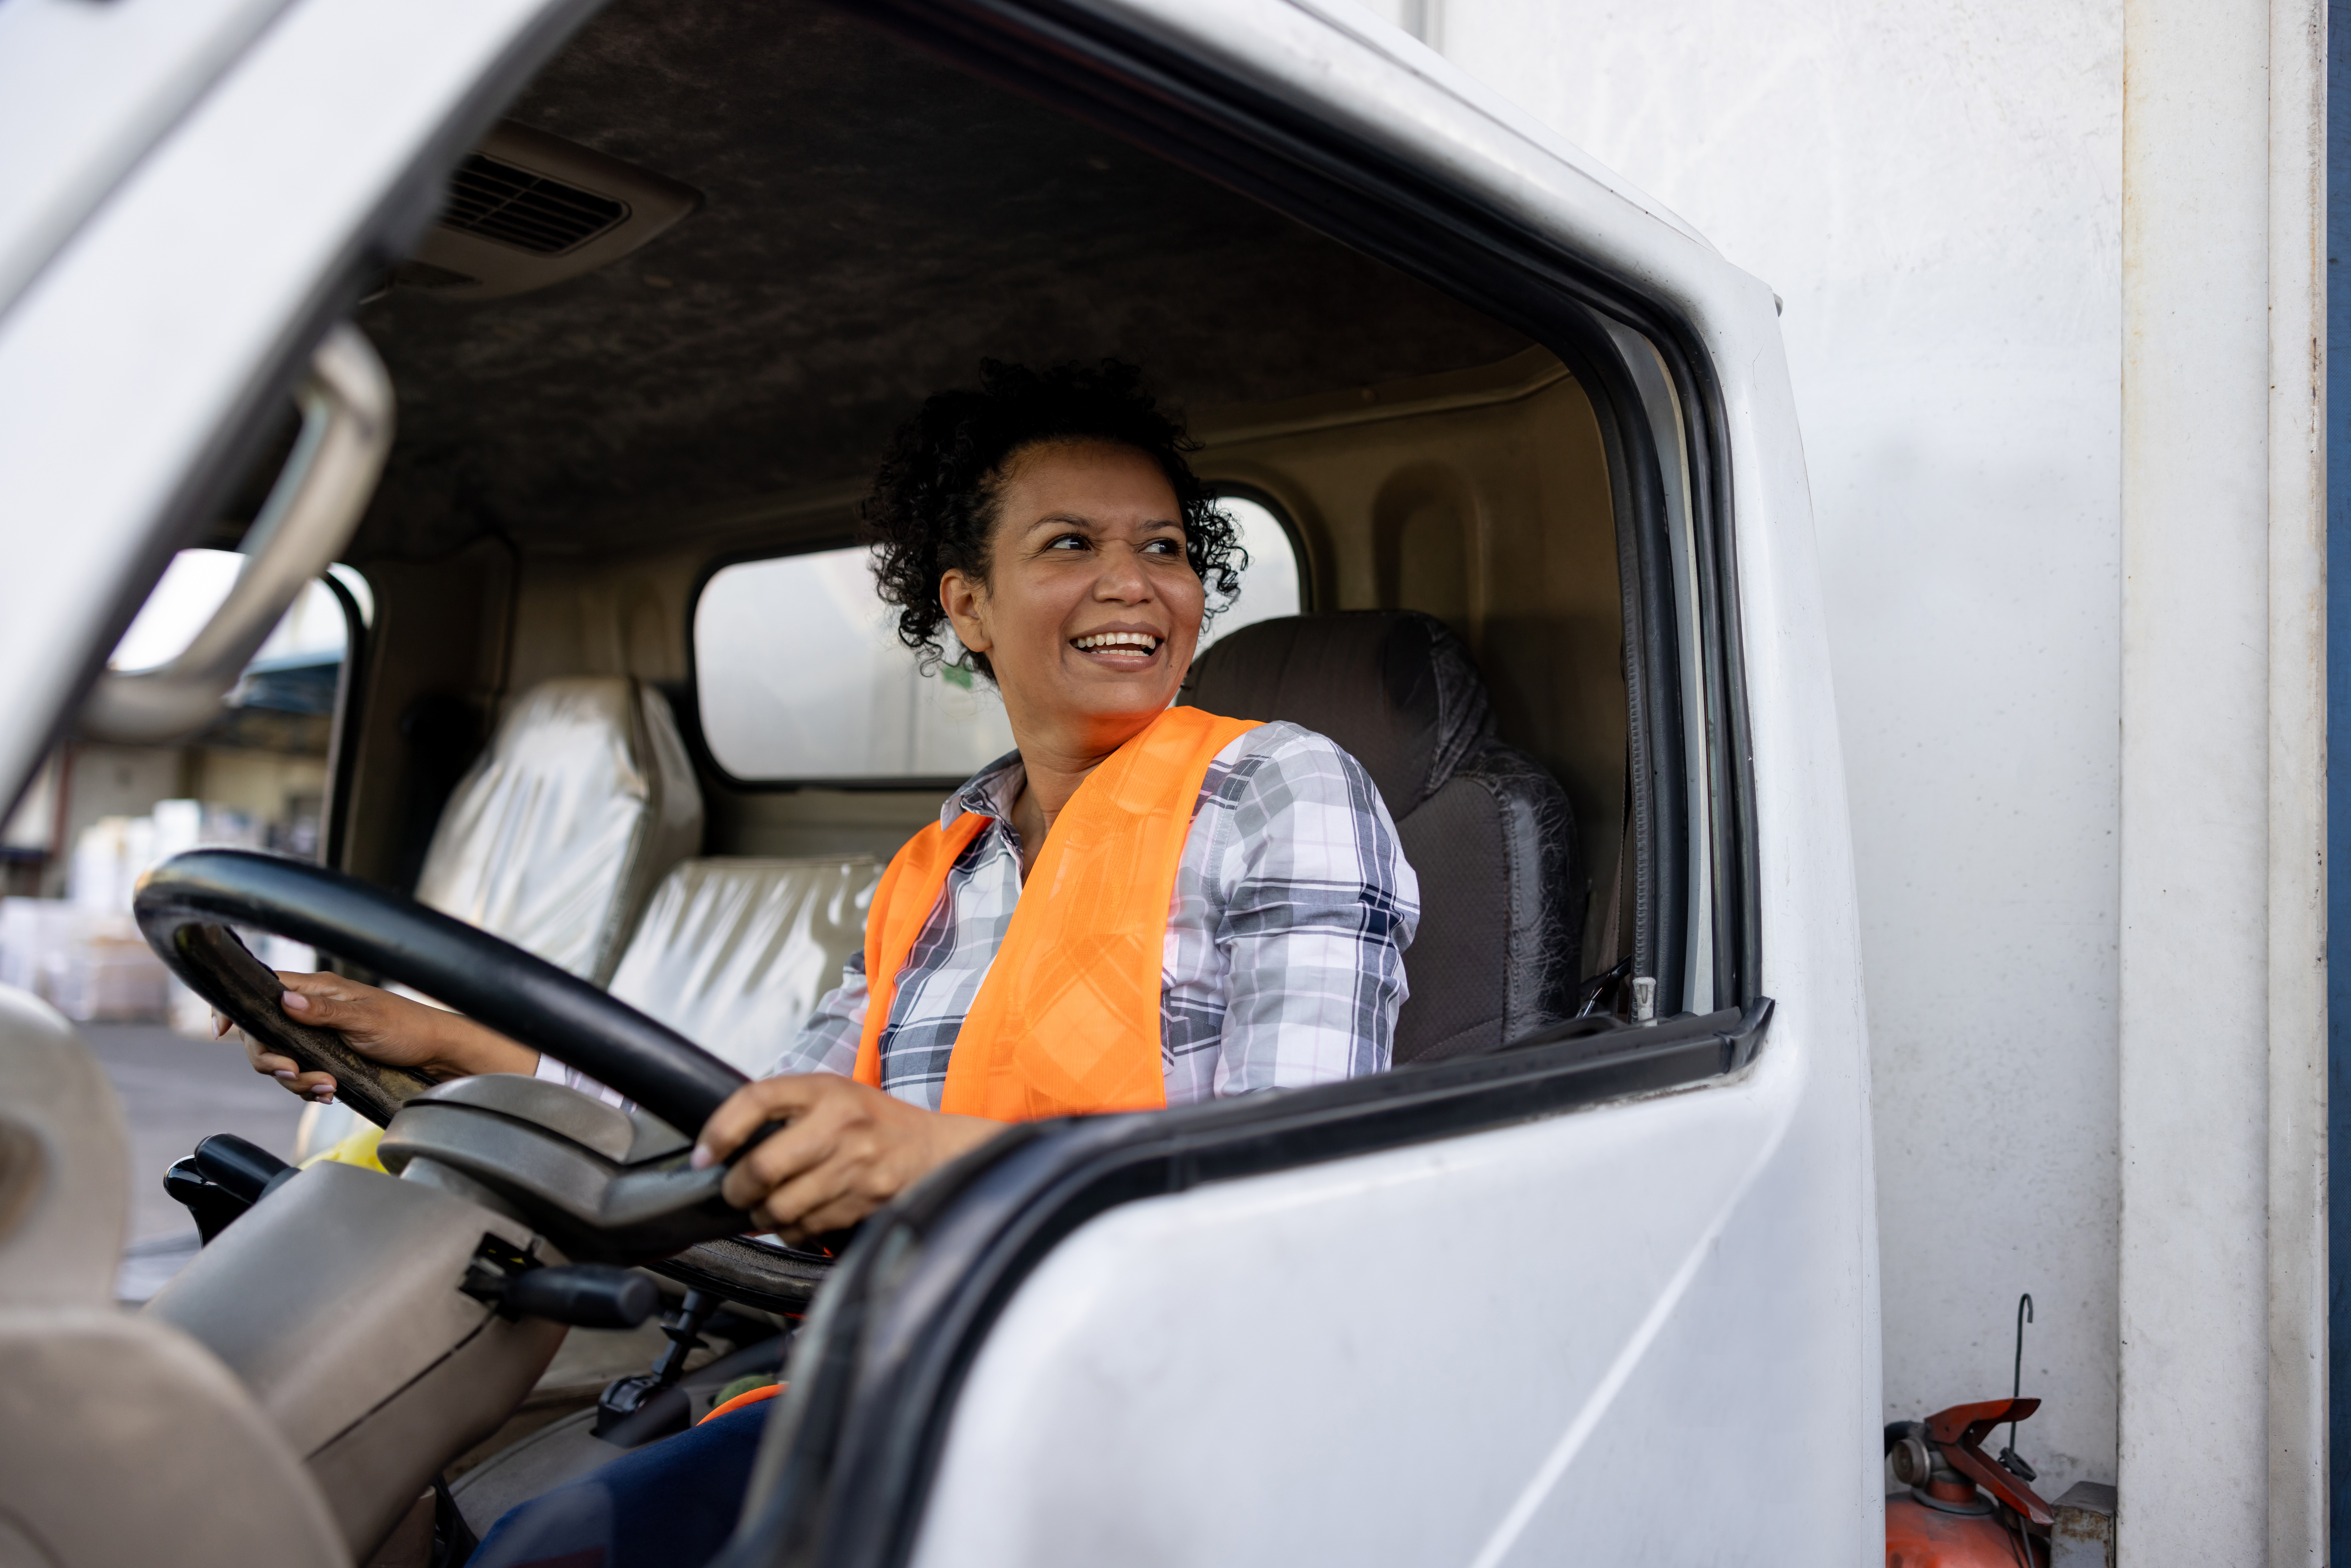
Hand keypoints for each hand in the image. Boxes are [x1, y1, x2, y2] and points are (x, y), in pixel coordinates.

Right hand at [217, 971, 538, 1103]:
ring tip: (326, 1088)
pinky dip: (309, 1088)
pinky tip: (327, 1093)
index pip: (263, 990)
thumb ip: (324, 1011)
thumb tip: (286, 1000)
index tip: (222, 1029)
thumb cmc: (408, 1028)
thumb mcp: (366, 1018)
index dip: (236, 1008)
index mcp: (318, 991)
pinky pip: (301, 1076)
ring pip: (280, 1060)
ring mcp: (317, 1035)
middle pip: (263, 1035)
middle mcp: (312, 1011)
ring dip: (296, 1080)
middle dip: (273, 1060)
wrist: (436, 1053)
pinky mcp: (327, 1058)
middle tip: (297, 1073)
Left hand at [690, 1074, 1003, 1243]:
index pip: (757, 1100)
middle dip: (737, 1188)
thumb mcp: (832, 1095)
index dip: (720, 1130)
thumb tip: (723, 1148)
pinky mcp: (863, 1202)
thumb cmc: (873, 1122)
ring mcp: (855, 1166)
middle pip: (763, 1167)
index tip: (705, 1155)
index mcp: (826, 1090)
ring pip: (781, 1207)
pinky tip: (800, 1216)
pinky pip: (806, 1229)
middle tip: (735, 1189)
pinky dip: (792, 1230)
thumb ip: (785, 1111)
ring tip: (767, 1205)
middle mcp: (841, 1125)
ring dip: (763, 1215)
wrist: (935, 1150)